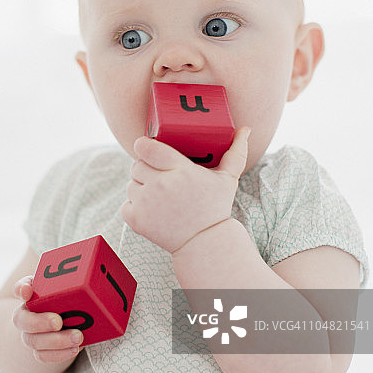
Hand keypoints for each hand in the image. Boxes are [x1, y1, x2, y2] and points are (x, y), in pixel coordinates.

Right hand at [12, 277, 83, 362]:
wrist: (57, 320)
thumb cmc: (63, 297)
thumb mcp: (64, 285)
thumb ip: (68, 277)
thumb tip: (88, 265)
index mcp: (31, 295)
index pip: (21, 288)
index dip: (22, 288)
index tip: (28, 290)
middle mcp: (26, 315)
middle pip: (23, 321)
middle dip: (39, 321)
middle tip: (58, 321)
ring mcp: (31, 335)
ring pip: (34, 342)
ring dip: (55, 341)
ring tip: (78, 337)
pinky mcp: (41, 350)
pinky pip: (43, 356)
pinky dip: (59, 355)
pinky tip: (75, 349)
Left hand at [121, 126, 249, 252]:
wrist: (205, 243)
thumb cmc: (216, 207)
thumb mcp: (228, 179)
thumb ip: (236, 152)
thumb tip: (246, 129)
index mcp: (180, 170)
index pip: (146, 148)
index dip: (143, 146)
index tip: (148, 149)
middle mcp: (161, 185)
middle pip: (137, 164)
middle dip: (145, 168)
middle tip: (159, 176)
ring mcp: (147, 203)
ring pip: (130, 184)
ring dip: (140, 187)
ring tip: (158, 195)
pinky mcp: (137, 220)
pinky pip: (125, 204)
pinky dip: (134, 207)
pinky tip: (151, 210)